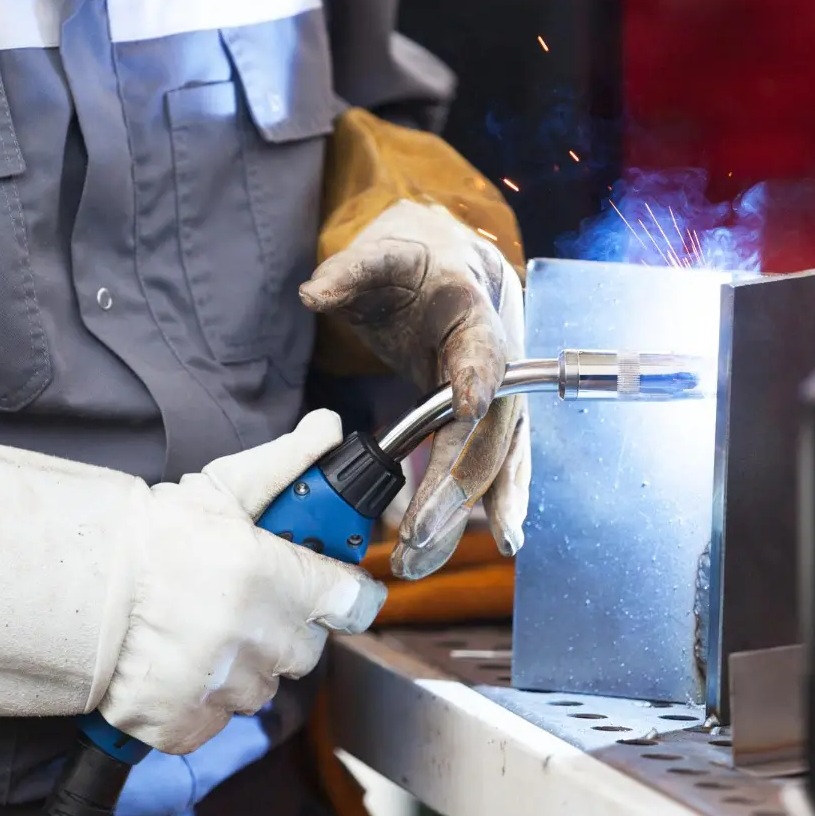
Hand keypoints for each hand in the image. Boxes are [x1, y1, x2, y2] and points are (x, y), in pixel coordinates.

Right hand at [99, 410, 385, 753]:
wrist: (74, 585)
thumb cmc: (150, 535)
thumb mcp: (222, 488)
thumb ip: (286, 462)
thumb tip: (329, 427)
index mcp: (278, 580)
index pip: (352, 601)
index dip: (338, 592)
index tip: (323, 587)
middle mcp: (261, 641)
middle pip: (305, 649)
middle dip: (281, 628)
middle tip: (237, 601)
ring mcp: (226, 688)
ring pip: (259, 687)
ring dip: (239, 665)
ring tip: (195, 630)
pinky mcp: (188, 725)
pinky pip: (215, 718)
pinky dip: (198, 700)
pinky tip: (172, 663)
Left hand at [300, 199, 530, 579]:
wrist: (448, 268)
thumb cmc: (414, 264)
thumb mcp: (381, 257)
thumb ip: (350, 272)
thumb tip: (315, 292)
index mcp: (474, 312)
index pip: (483, 348)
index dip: (478, 375)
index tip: (468, 405)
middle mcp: (498, 362)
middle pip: (491, 431)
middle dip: (458, 486)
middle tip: (419, 531)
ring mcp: (499, 398)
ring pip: (497, 464)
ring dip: (465, 516)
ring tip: (422, 558)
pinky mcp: (486, 425)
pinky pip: (490, 473)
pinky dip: (479, 512)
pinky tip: (455, 548)